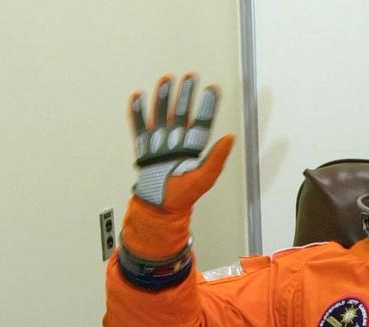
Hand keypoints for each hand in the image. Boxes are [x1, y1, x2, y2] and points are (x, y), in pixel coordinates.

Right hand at [121, 74, 233, 261]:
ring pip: (161, 115)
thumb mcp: (204, 178)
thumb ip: (217, 158)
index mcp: (192, 149)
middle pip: (181, 114)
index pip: (202, 123)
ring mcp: (159, 144)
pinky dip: (137, 113)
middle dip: (185, 95)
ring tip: (166, 79)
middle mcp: (176, 143)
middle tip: (190, 76)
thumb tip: (231, 137)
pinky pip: (139, 127)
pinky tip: (137, 97)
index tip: (212, 88)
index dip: (207, 106)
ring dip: (163, 98)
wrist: (159, 208)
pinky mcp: (143, 149)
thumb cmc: (182, 197)